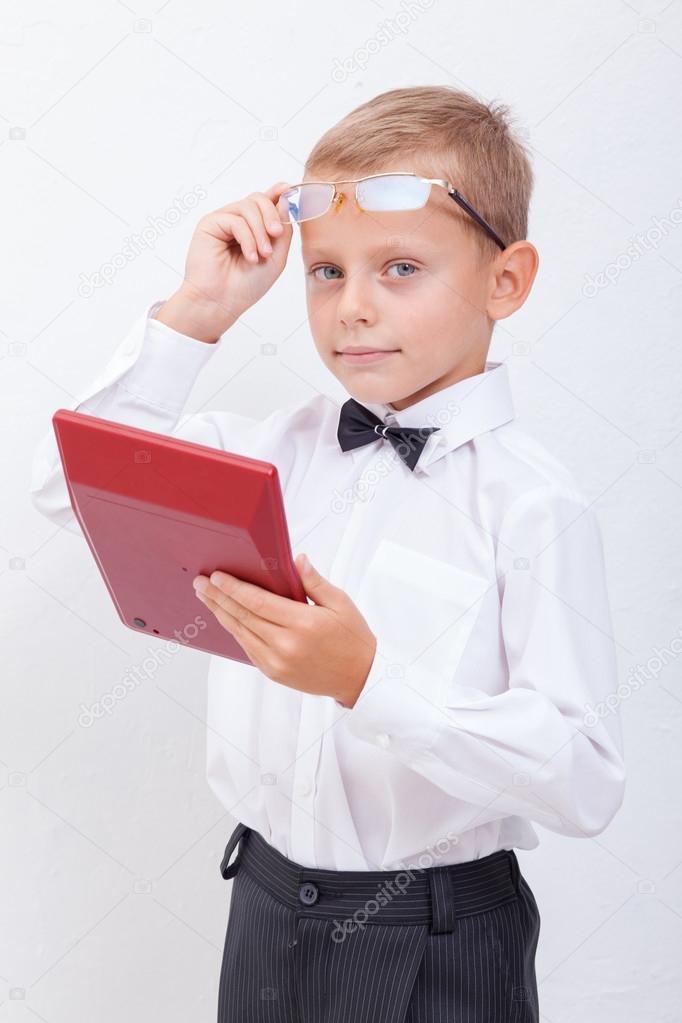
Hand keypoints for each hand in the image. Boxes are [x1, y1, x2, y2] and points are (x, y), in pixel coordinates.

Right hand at [154, 181, 294, 342]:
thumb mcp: (276, 257)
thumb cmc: (246, 286)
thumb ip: (283, 230)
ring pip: (248, 206)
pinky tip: (250, 256)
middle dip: (272, 215)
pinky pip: (235, 219)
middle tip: (276, 235)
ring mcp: (223, 221)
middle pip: (258, 199)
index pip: (265, 202)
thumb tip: (284, 199)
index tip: (289, 188)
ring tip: (263, 254)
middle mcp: (237, 221)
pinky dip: (247, 238)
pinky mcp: (210, 224)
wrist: (222, 302)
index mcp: (253, 228)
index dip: (277, 192)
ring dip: (260, 231)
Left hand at [192, 554, 376, 707]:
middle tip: (200, 583)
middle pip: (243, 616)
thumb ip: (314, 582)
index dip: (234, 588)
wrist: (359, 678)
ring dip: (220, 614)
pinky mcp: (274, 673)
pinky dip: (235, 631)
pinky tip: (226, 618)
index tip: (217, 576)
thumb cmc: (353, 638)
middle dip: (218, 598)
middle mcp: (286, 645)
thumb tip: (297, 560)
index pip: (258, 601)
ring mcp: (277, 662)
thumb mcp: (341, 603)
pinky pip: (248, 648)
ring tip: (206, 598)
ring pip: (240, 633)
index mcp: (303, 623)